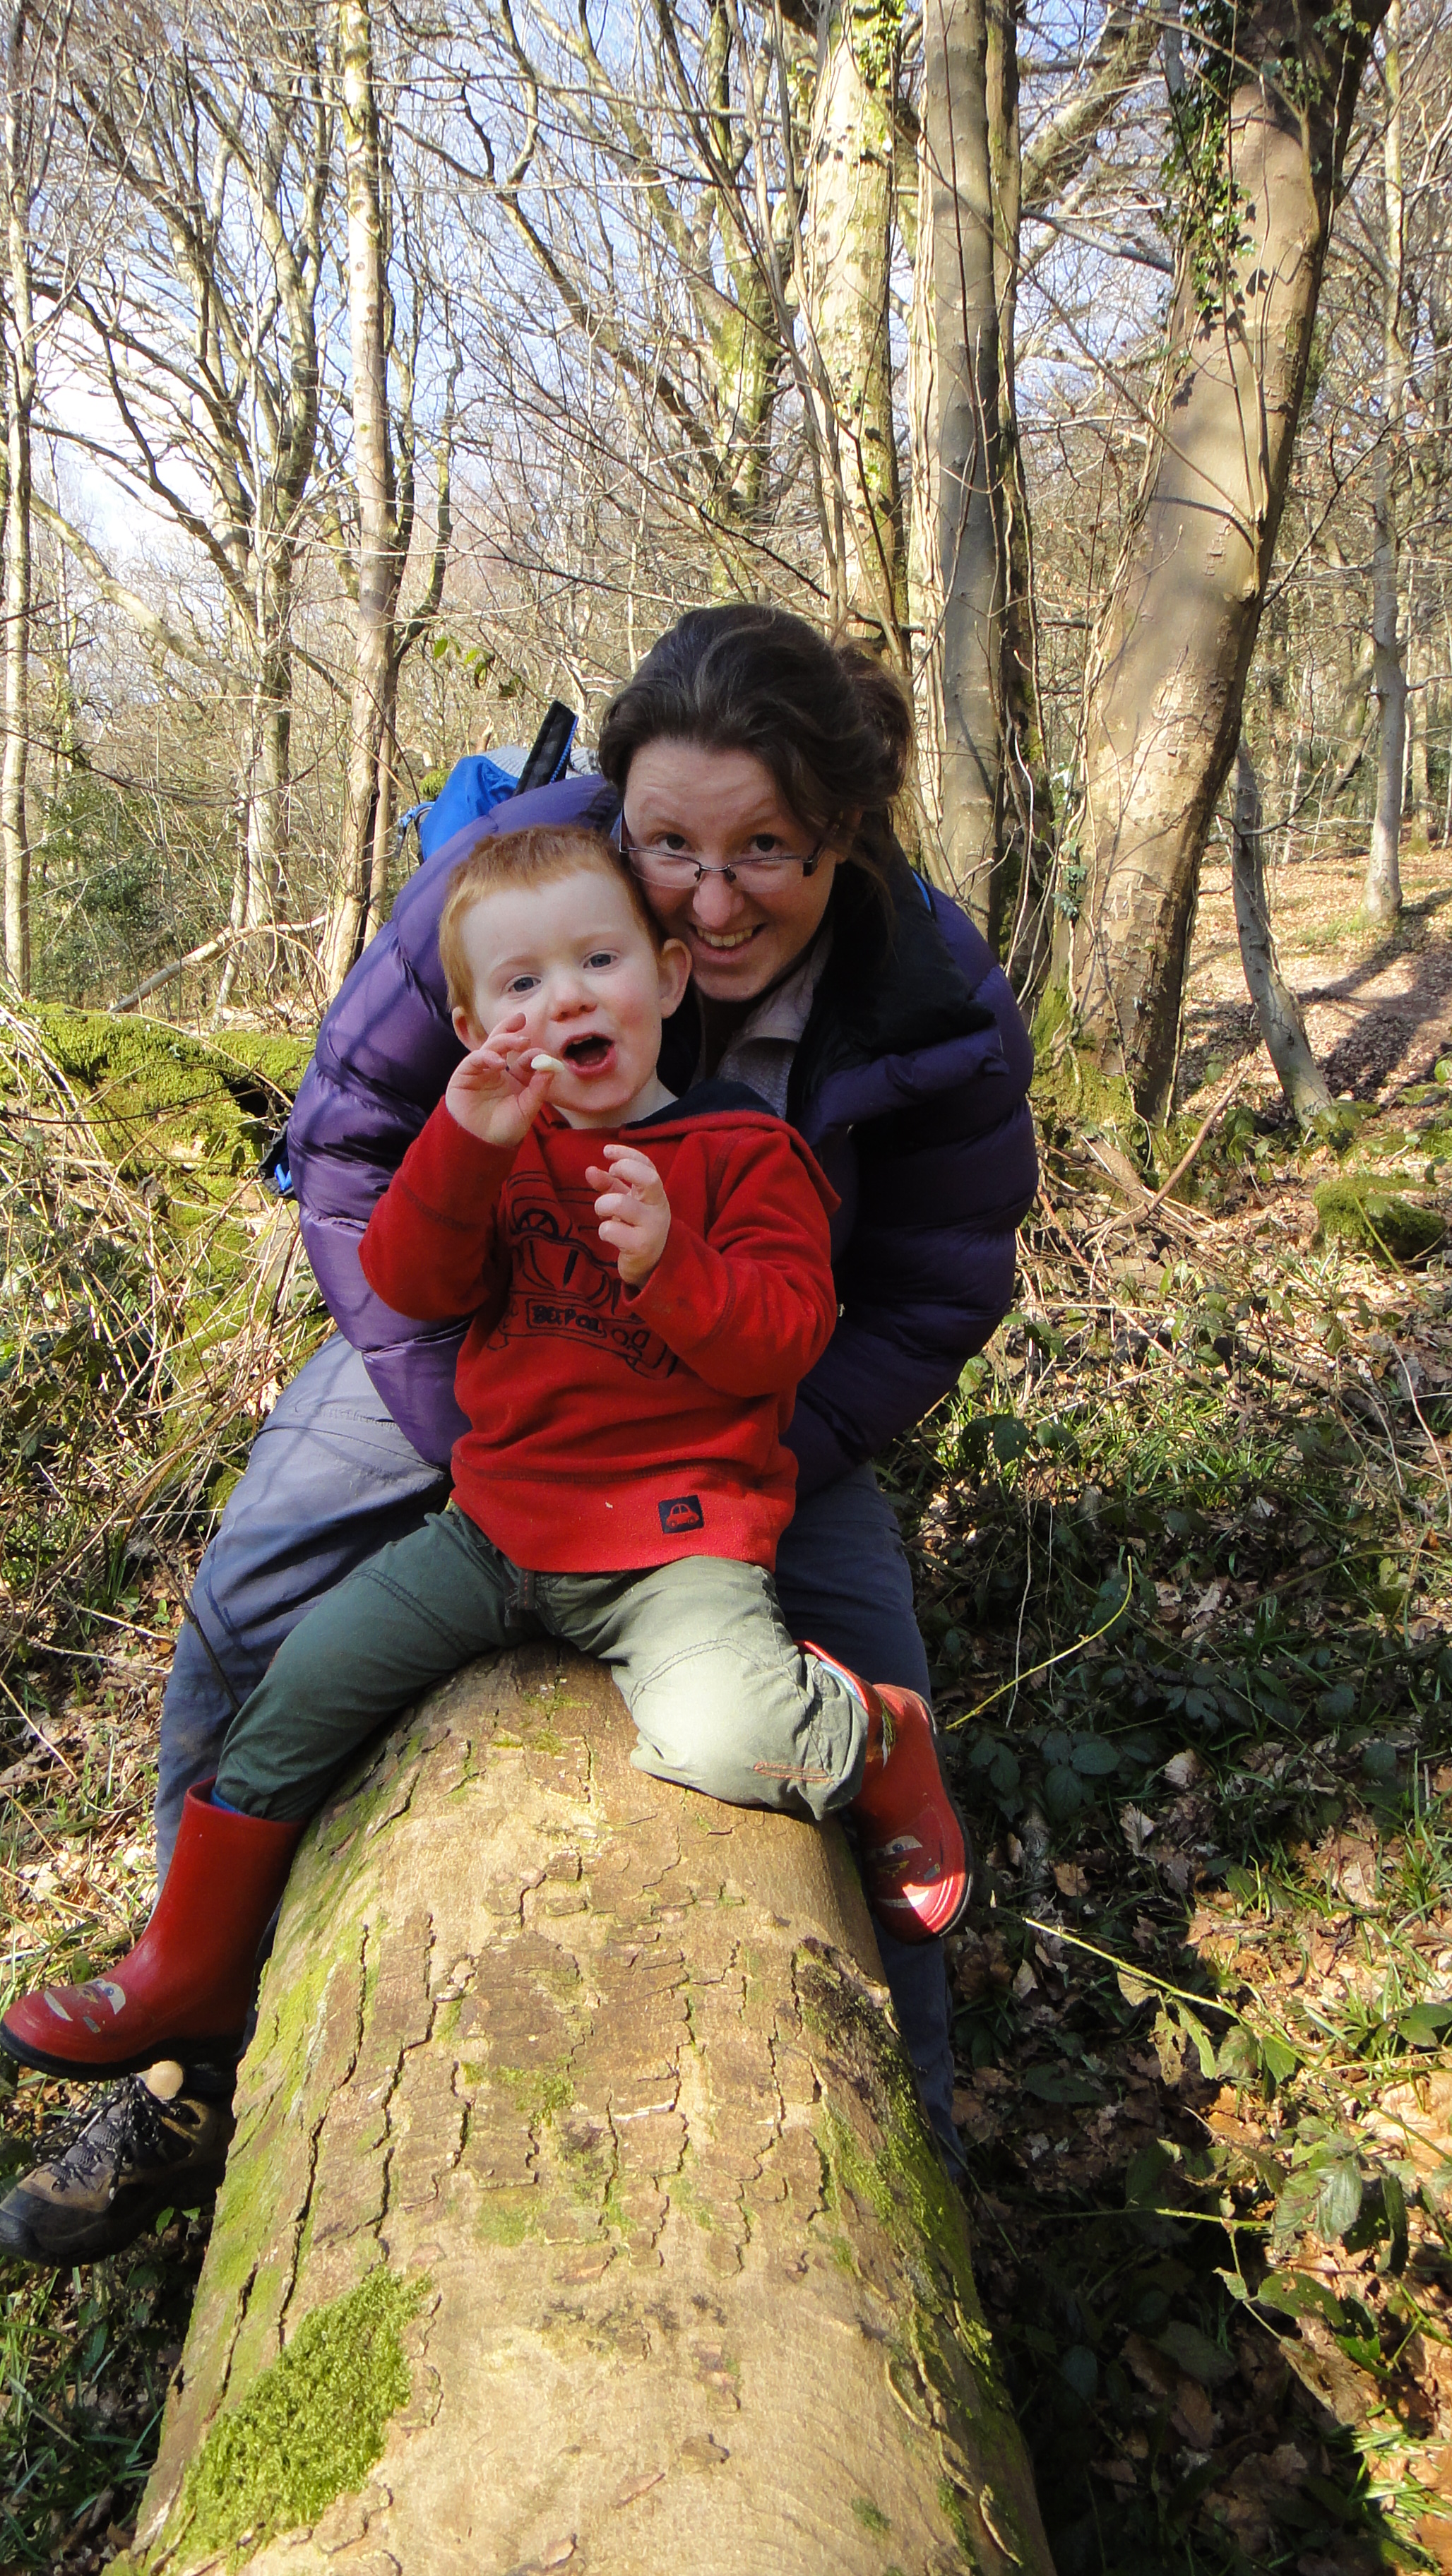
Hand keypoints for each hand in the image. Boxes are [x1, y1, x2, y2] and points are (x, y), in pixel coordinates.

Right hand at [445, 1011, 555, 1148]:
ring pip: (490, 1046)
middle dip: (512, 1029)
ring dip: (504, 1040)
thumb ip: (538, 1088)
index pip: (524, 1058)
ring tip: (518, 1042)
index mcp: (515, 1078)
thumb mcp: (527, 1108)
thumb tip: (551, 1068)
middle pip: (504, 1043)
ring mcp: (481, 1070)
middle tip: (522, 1018)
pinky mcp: (464, 1074)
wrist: (483, 1144)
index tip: (543, 1055)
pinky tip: (498, 1062)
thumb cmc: (505, 1128)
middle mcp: (498, 1071)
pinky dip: (486, 1056)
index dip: (533, 1054)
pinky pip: (475, 1059)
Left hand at [587, 1143, 670, 1285]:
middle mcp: (658, 1208)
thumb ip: (609, 1185)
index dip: (627, 1154)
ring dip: (604, 1204)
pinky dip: (604, 1229)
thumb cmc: (636, 1228)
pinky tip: (609, 1235)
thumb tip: (590, 1169)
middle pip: (648, 1179)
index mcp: (655, 1195)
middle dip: (625, 1170)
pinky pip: (613, 1230)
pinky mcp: (640, 1247)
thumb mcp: (625, 1203)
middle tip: (611, 1174)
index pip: (648, 1166)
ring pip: (621, 1204)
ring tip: (603, 1212)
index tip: (606, 1151)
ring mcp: (651, 1228)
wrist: (651, 1266)